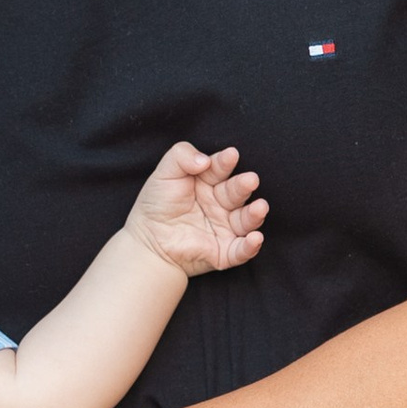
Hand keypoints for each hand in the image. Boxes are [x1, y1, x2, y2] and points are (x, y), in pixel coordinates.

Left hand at [126, 141, 266, 277]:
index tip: (231, 155)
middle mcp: (220, 204)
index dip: (225, 162)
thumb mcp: (164, 173)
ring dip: (254, 214)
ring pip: (245, 221)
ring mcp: (224, 228)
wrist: (146, 242)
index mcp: (208, 183)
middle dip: (244, 186)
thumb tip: (204, 160)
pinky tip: (255, 238)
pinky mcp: (223, 252)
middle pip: (236, 193)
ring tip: (260, 207)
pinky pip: (240, 250)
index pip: (220, 169)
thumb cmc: (156, 204)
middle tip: (251, 179)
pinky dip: (250, 246)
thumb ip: (181, 156)